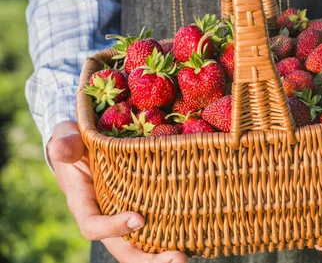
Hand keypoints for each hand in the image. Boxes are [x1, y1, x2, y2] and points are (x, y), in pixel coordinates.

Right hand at [48, 121, 187, 262]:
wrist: (87, 146)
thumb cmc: (77, 142)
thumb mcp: (67, 137)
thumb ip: (66, 143)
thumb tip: (60, 149)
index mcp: (83, 202)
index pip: (92, 225)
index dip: (113, 227)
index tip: (138, 219)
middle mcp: (104, 217)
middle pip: (122, 249)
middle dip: (146, 259)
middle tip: (175, 258)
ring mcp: (123, 217)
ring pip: (141, 247)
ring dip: (162, 256)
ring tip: (185, 257)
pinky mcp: (143, 211)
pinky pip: (155, 232)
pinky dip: (173, 238)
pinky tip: (194, 241)